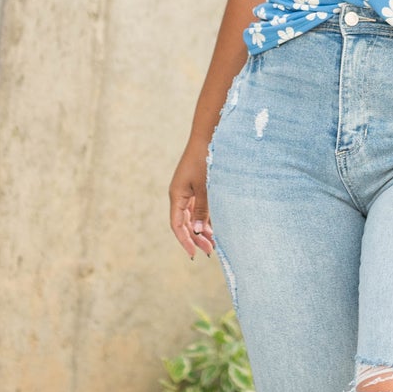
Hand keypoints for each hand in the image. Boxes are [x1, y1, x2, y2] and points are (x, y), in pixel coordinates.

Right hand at [168, 144, 214, 259]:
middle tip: (210, 251)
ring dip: (201, 230)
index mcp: (176, 195)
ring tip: (214, 243)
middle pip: (185, 223)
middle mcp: (179, 195)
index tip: (194, 254)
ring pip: (192, 217)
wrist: (207, 137)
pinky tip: (215, 228)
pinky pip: (197, 209)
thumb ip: (203, 209)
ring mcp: (187, 191)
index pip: (177, 225)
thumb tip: (200, 232)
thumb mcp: (205, 187)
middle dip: (196, 238)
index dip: (185, 241)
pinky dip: (205, 219)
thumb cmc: (204, 160)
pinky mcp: (195, 187)